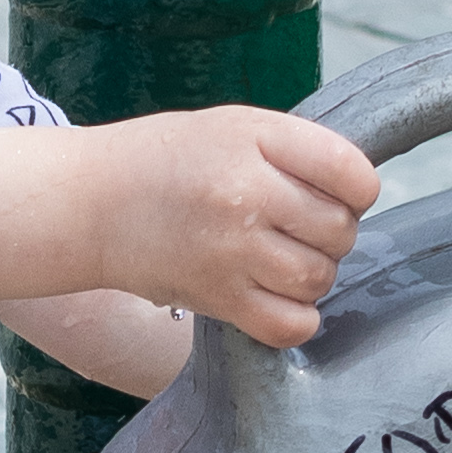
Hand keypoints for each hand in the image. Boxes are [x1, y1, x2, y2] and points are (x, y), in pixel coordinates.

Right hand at [75, 104, 375, 345]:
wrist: (90, 205)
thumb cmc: (166, 162)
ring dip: (313, 273)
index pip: (351, 173)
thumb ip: (297, 150)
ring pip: (319, 278)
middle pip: (340, 230)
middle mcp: (246, 194)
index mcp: (255, 140)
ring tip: (281, 257)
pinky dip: (297, 317)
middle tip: (297, 227)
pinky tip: (276, 295)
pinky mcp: (219, 299)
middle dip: (332, 232)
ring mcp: (232, 251)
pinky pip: (291, 325)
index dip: (358, 189)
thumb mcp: (234, 128)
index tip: (339, 194)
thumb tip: (361, 190)